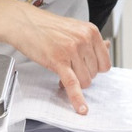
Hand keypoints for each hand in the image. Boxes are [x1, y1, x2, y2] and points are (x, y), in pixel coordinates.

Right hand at [0, 0, 108, 114]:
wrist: (23, 22)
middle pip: (94, 73)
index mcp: (91, 31)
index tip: (85, 68)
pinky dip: (77, 99)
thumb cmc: (46, 26)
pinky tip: (81, 108)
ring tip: (62, 72)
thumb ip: (91, 40)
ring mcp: (72, 50)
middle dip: (82, 75)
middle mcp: (84, 40)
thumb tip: (108, 46)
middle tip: (69, 68)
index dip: (94, 69)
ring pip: (85, 80)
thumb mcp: (74, 28)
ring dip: (74, 82)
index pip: (105, 62)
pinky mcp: (58, 60)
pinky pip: (72, 84)